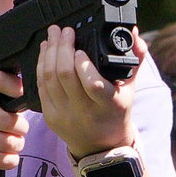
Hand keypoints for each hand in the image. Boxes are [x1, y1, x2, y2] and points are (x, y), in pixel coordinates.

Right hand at [0, 70, 28, 176]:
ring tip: (13, 144)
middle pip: (9, 119)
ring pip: (7, 141)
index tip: (22, 96)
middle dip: (21, 127)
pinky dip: (9, 160)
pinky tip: (8, 158)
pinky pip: (0, 159)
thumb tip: (22, 93)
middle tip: (19, 130)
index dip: (17, 87)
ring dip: (16, 145)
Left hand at [35, 25, 136, 158]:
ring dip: (49, 52)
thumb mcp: (130, 88)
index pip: (92, 84)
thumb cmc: (116, 112)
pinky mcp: (50, 117)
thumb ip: (135, 59)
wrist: (101, 145)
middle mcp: (85, 112)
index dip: (83, 64)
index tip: (81, 48)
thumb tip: (134, 32)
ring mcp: (65, 115)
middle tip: (64, 31)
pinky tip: (45, 52)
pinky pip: (41, 87)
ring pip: (49, 78)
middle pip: (65, 75)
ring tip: (53, 36)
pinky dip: (40, 66)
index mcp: (108, 104)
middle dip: (61, 47)